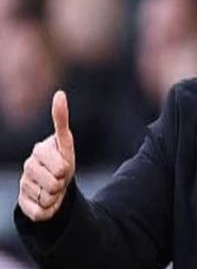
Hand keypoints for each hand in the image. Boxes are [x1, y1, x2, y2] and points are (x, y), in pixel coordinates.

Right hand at [18, 90, 75, 220]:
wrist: (55, 184)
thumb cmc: (62, 161)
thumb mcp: (65, 142)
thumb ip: (60, 118)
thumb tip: (59, 93)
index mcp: (39, 151)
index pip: (60, 166)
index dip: (66, 169)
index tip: (64, 164)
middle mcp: (29, 166)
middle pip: (55, 183)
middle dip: (63, 183)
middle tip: (60, 177)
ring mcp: (24, 184)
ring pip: (48, 197)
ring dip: (56, 196)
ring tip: (54, 188)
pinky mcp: (22, 203)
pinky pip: (40, 211)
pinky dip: (48, 210)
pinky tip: (46, 201)